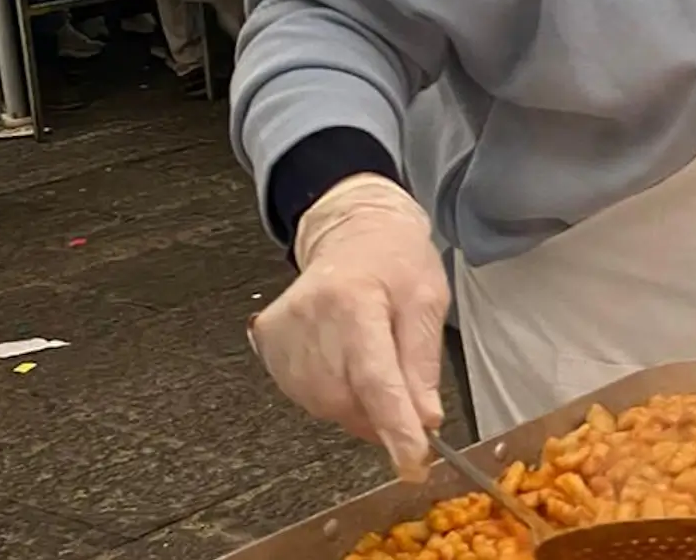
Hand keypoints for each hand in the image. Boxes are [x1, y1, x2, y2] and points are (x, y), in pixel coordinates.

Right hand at [248, 174, 449, 480]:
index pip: (374, 378)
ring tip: (374, 356)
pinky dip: (336, 393)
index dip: (394, 426)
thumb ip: (422, 362)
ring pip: (327, 405)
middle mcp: (308, 318)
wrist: (352, 233)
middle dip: (384, 412)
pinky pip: (308, 395)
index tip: (411, 462)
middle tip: (407, 391)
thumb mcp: (427, 300)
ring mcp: (281, 335)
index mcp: (353, 300)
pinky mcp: (268, 344)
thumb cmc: (395, 263)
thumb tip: (425, 419)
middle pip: (348, 399)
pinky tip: (346, 359)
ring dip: (360, 402)